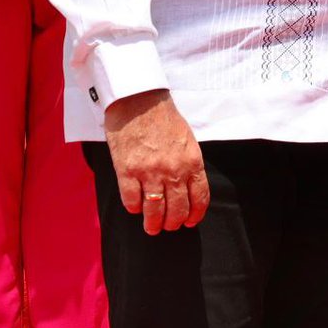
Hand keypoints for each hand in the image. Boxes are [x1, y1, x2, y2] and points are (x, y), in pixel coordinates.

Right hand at [104, 89, 209, 234]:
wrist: (139, 100)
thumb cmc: (163, 117)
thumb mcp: (187, 139)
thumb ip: (188, 163)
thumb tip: (187, 187)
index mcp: (192, 161)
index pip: (200, 197)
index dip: (195, 214)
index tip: (190, 221)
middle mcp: (174, 170)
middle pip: (177, 210)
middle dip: (173, 223)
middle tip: (168, 226)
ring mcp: (150, 172)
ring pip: (154, 212)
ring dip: (153, 224)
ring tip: (151, 227)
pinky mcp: (128, 171)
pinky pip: (131, 201)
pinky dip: (134, 208)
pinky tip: (135, 207)